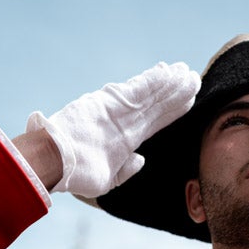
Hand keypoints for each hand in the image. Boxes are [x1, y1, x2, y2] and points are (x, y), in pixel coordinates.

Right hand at [26, 62, 199, 196]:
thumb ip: (126, 169)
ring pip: (152, 94)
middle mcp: (124, 120)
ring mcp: (118, 109)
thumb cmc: (75, 173)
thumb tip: (141, 160)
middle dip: (177, 93)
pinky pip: (139, 88)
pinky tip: (169, 71)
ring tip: (187, 71)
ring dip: (171, 83)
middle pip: (158, 104)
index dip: (173, 110)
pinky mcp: (111, 101)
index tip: (189, 100)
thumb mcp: (107, 178)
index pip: (156, 121)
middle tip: (193, 78)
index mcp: (125, 138)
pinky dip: (154, 79)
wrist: (54, 161)